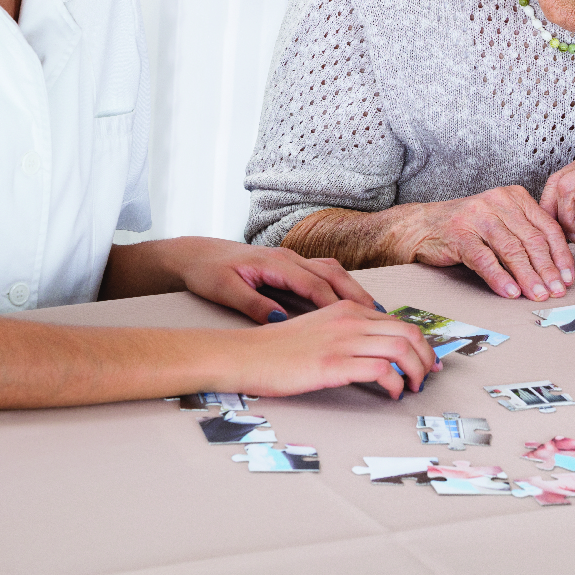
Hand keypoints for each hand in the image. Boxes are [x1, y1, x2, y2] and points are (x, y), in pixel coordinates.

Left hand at [165, 239, 379, 323]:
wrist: (194, 254)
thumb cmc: (207, 271)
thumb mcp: (225, 290)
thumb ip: (253, 304)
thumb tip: (280, 319)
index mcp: (275, 263)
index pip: (314, 284)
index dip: (337, 303)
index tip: (357, 321)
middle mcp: (288, 257)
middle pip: (332, 274)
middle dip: (357, 294)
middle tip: (380, 315)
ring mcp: (290, 258)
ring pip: (331, 271)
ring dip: (353, 288)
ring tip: (373, 311)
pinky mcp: (288, 264)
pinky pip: (322, 273)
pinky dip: (340, 286)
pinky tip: (348, 302)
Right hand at [228, 301, 439, 399]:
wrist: (245, 354)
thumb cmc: (276, 348)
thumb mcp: (317, 329)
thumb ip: (345, 332)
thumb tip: (372, 350)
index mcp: (345, 309)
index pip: (398, 321)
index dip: (420, 342)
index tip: (426, 360)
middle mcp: (349, 320)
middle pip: (408, 331)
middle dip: (426, 356)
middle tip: (428, 375)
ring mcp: (342, 340)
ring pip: (401, 347)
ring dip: (416, 371)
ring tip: (413, 387)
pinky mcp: (333, 363)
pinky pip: (382, 369)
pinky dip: (395, 383)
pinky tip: (391, 393)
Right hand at [394, 186, 572, 300]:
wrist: (421, 226)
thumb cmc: (466, 228)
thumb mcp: (500, 223)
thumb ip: (525, 234)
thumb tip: (556, 267)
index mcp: (514, 197)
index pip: (547, 227)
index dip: (561, 255)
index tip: (568, 277)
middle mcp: (498, 202)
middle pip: (532, 240)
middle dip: (548, 270)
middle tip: (556, 291)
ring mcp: (477, 216)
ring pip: (511, 250)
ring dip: (528, 277)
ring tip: (537, 295)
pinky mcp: (459, 234)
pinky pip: (485, 259)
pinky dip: (500, 278)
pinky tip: (510, 292)